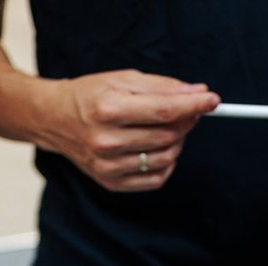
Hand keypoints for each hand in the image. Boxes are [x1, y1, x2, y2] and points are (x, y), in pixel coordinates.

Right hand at [42, 70, 218, 192]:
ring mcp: (108, 166)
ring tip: (167, 128)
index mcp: (108, 109)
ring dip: (177, 142)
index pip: (164, 111)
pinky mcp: (111, 182)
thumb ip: (163, 86)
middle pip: (168, 136)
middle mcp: (106, 141)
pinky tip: (156, 148)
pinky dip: (166, 162)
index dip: (194, 105)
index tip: (212, 100)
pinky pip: (156, 178)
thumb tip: (199, 92)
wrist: (54, 119)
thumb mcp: (123, 80)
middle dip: (186, 121)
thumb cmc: (90, 95)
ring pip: (166, 158)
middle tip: (187, 111)